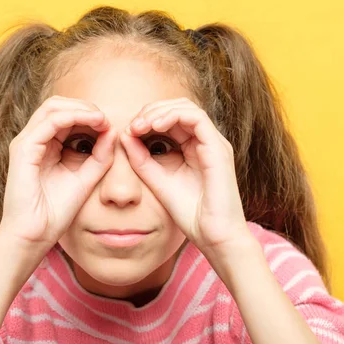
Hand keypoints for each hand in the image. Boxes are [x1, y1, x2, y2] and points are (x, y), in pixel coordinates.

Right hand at [0, 95, 116, 257]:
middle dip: (85, 107)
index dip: (89, 115)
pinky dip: (73, 117)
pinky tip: (92, 123)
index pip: (65, 116)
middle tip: (106, 118)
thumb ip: (99, 156)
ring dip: (81, 109)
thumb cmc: (54, 213)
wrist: (34, 235)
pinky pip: (49, 122)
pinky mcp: (23, 149)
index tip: (111, 125)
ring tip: (101, 119)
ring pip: (53, 107)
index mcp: (45, 146)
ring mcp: (26, 142)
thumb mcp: (85, 179)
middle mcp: (33, 140)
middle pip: (58, 105)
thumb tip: (114, 131)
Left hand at [119, 97, 254, 266]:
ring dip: (160, 111)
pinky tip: (154, 126)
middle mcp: (206, 142)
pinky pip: (196, 118)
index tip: (128, 131)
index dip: (148, 118)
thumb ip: (142, 159)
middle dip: (152, 111)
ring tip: (140, 124)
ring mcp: (214, 143)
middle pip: (178, 107)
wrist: (213, 236)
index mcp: (194, 148)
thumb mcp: (157, 181)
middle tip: (132, 125)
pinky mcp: (218, 148)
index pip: (171, 119)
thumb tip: (124, 135)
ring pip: (187, 107)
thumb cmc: (191, 214)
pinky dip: (173, 116)